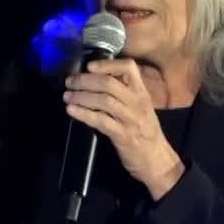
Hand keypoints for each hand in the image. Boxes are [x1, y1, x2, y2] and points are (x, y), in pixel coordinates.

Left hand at [64, 58, 186, 198]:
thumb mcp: (140, 107)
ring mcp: (131, 119)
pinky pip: (100, 121)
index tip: (89, 66)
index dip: (107, 64)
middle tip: (69, 83)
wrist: (157, 159)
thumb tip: (96, 80)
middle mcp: (138, 102)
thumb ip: (124, 93)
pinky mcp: (123, 135)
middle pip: (109, 83)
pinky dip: (83, 114)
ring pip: (104, 100)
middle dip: (85, 81)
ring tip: (67, 96)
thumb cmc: (145, 131)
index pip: (128, 68)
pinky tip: (71, 110)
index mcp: (142, 92)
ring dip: (81, 96)